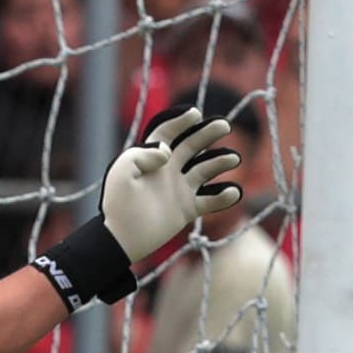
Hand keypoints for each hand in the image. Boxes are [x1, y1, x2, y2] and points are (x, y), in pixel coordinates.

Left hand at [97, 107, 245, 256]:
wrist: (121, 239)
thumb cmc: (118, 204)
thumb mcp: (122, 173)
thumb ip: (141, 155)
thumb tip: (167, 151)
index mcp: (151, 157)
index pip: (168, 133)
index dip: (181, 121)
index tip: (195, 114)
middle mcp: (168, 170)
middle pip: (192, 145)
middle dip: (208, 134)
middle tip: (224, 125)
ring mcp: (179, 189)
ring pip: (205, 170)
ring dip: (220, 161)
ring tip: (234, 158)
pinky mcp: (187, 209)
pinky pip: (210, 200)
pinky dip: (223, 197)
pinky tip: (233, 191)